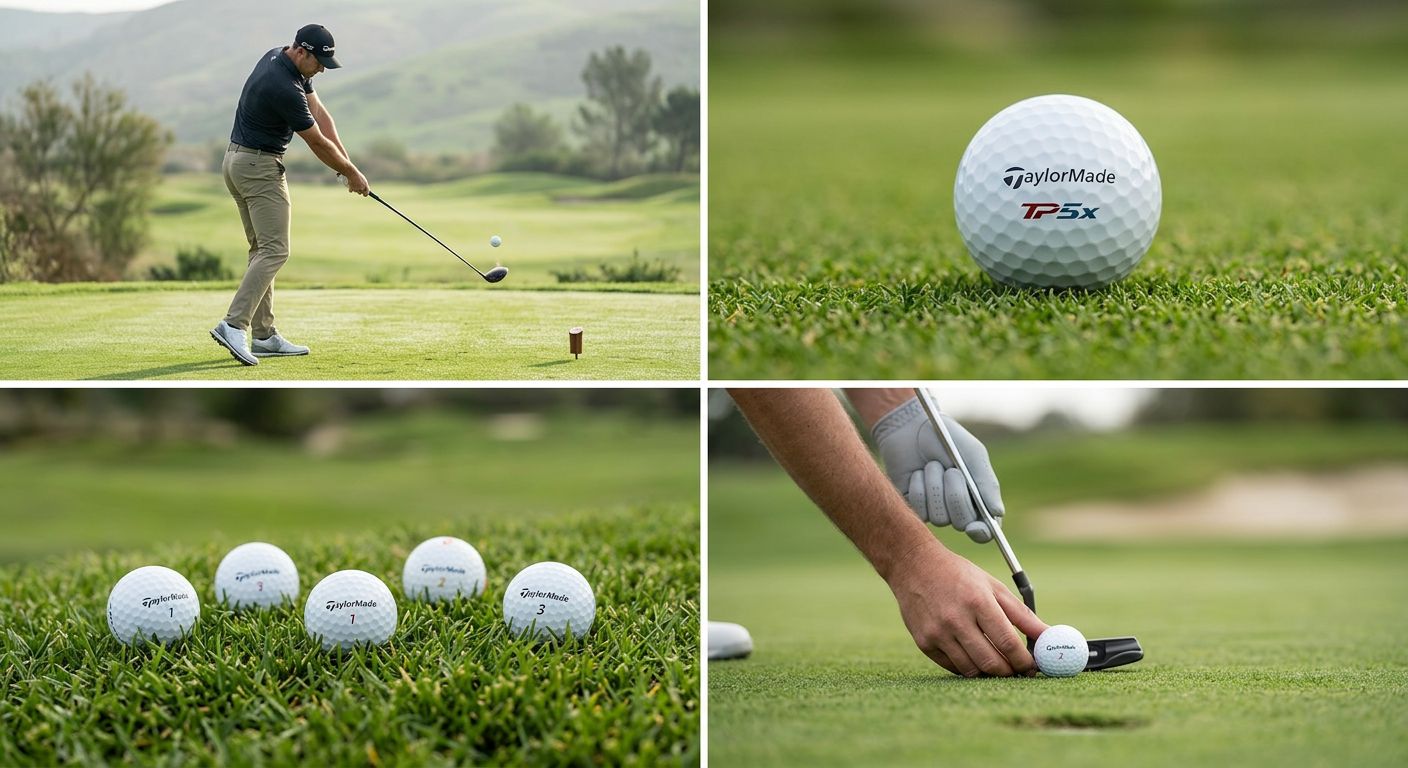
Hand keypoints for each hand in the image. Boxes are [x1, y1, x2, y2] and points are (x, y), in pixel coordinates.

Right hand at [341, 170, 369, 195]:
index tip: (364, 195)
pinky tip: (350, 184)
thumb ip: (365, 186)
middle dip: (359, 191)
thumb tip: (367, 191)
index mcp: (365, 186)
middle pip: (361, 193)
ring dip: (355, 189)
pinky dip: (350, 188)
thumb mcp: (363, 180)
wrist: (351, 173)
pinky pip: (351, 191)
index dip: (365, 194)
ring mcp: (356, 189)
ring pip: (355, 191)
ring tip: (354, 183)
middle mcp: (361, 188)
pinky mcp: (351, 189)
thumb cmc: (358, 176)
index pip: (367, 193)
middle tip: (358, 187)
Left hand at [872, 396, 1004, 541]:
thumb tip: (997, 513)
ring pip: (939, 518)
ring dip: (935, 487)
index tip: (974, 527)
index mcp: (978, 500)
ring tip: (932, 466)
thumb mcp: (974, 455)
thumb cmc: (949, 439)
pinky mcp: (913, 507)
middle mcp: (957, 510)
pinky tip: (917, 473)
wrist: (913, 427)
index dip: (981, 533)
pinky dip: (919, 488)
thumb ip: (986, 483)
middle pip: (962, 524)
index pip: (984, 531)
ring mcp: (935, 510)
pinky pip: (920, 510)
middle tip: (951, 470)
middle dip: (956, 496)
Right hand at [885, 536, 1046, 675]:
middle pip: (992, 662)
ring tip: (998, 664)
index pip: (1008, 642)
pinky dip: (969, 667)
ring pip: (972, 670)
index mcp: (978, 602)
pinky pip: (953, 667)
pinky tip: (975, 657)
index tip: (1034, 666)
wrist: (914, 566)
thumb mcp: (993, 587)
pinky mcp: (924, 643)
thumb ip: (1022, 615)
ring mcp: (937, 633)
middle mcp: (956, 619)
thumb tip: (1049, 636)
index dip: (1025, 660)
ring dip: (990, 673)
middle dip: (1011, 672)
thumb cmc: (959, 575)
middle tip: (1019, 671)